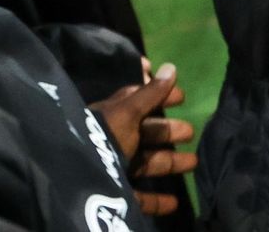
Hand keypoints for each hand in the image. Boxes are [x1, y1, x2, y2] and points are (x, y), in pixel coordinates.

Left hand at [91, 63, 197, 216]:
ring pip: (146, 162)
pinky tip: (174, 202)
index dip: (159, 96)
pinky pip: (139, 197)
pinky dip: (157, 198)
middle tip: (191, 131)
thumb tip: (171, 67)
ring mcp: (114, 166)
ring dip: (169, 162)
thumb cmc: (103, 135)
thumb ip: (150, 94)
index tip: (182, 96)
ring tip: (193, 162)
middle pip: (144, 133)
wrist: (75, 174)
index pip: (138, 101)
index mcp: (112, 115)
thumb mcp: (128, 112)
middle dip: (168, 130)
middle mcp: (113, 139)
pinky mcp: (116, 192)